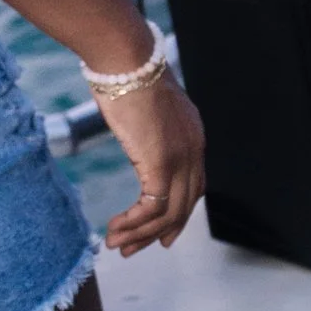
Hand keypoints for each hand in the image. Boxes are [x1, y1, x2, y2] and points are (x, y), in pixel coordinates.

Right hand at [97, 73, 204, 253]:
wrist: (127, 61)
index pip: (194, 188)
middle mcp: (194, 150)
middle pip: (185, 206)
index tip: (158, 236)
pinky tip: (116, 227)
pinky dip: (135, 223)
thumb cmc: (127, 77)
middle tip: (132, 249)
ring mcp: (181, 157)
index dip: (177, 215)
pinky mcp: (162, 162)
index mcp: (194, 138)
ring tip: (115, 244)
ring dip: (139, 233)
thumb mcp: (145, 110)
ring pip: (169, 213)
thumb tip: (138, 137)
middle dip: (157, 233)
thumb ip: (149, 130)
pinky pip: (154, 206)